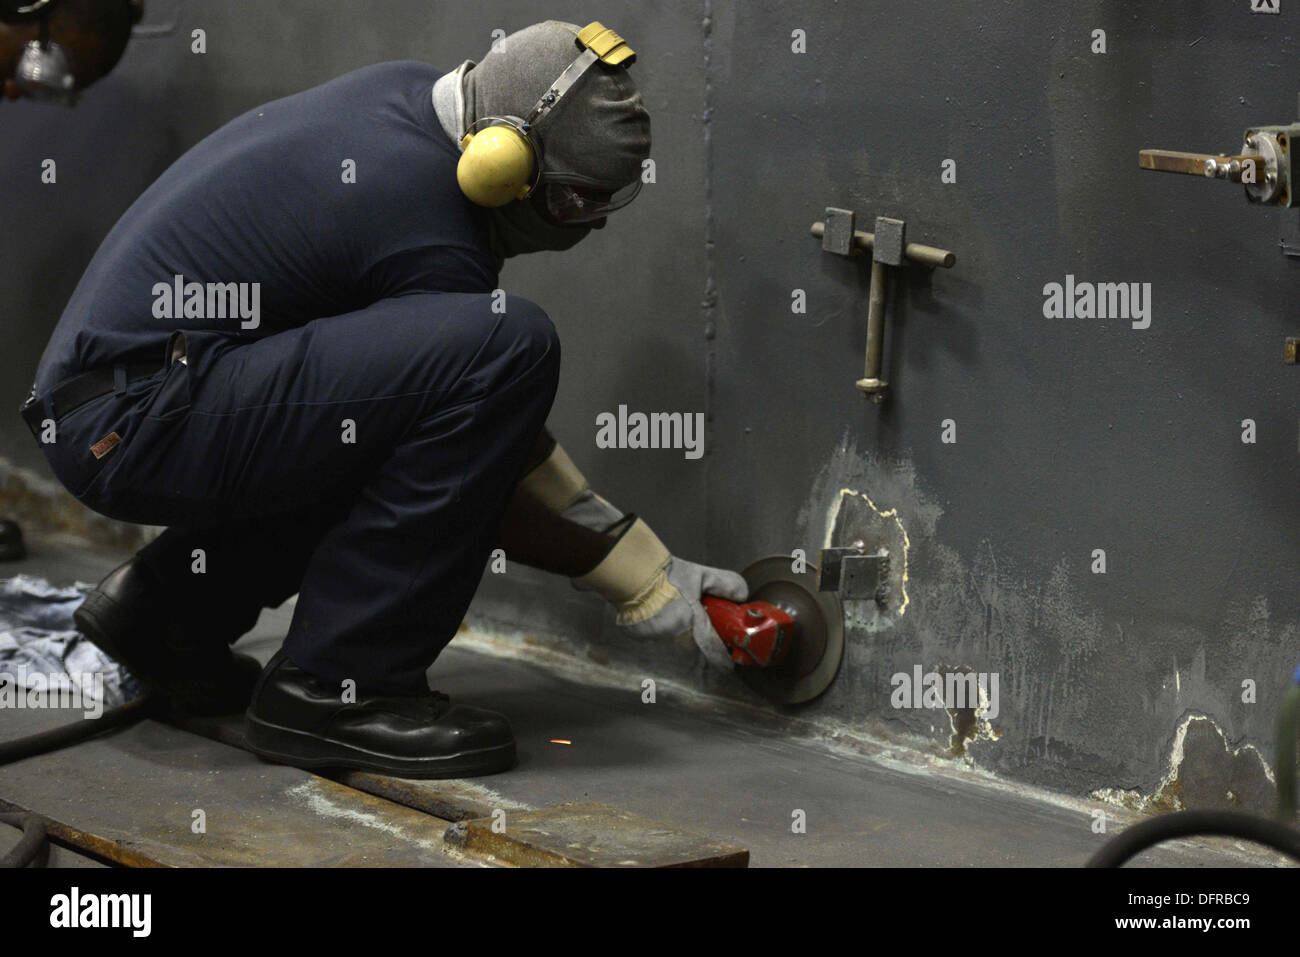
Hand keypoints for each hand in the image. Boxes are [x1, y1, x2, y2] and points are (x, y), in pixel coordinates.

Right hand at [619, 557, 747, 670]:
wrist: (632, 573)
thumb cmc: (668, 576)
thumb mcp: (701, 575)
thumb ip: (724, 584)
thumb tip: (742, 595)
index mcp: (692, 623)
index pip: (712, 649)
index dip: (722, 660)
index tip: (728, 667)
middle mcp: (675, 636)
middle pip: (694, 646)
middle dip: (700, 639)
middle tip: (702, 626)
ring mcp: (656, 638)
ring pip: (676, 641)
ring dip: (680, 633)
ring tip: (676, 612)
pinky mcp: (640, 635)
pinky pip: (657, 636)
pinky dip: (662, 628)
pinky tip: (659, 612)